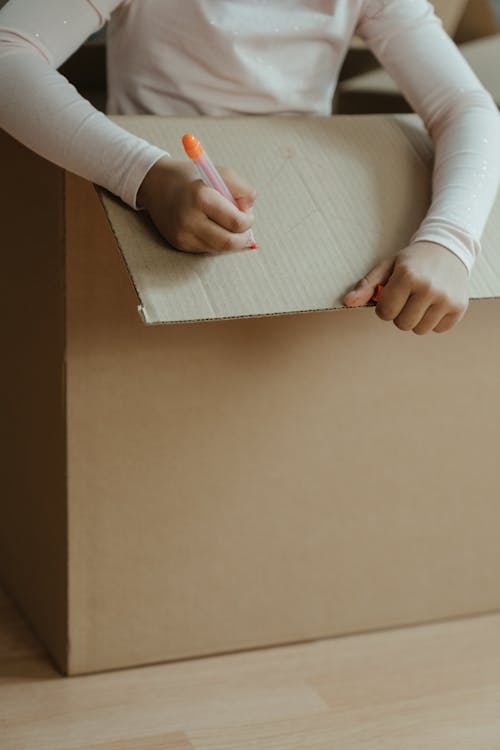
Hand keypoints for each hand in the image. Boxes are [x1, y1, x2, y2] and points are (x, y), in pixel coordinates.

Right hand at [137, 156, 255, 252]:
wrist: (156, 185)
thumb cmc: (192, 178)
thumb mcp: (219, 173)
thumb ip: (241, 189)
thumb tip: (249, 209)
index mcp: (201, 197)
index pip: (236, 222)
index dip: (248, 219)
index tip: (246, 212)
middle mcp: (190, 219)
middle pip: (229, 242)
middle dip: (242, 237)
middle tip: (243, 228)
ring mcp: (183, 234)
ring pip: (219, 249)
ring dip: (230, 239)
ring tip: (226, 223)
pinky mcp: (180, 244)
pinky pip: (207, 249)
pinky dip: (215, 240)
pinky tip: (210, 227)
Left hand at [343, 242, 469, 334]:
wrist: (448, 249)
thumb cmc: (413, 260)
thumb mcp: (387, 267)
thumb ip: (367, 285)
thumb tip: (347, 302)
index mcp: (408, 276)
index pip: (385, 313)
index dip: (385, 308)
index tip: (392, 296)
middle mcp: (428, 288)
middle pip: (402, 324)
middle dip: (400, 314)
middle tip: (407, 298)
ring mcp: (446, 299)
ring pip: (420, 330)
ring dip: (417, 319)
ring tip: (421, 300)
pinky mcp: (459, 307)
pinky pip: (438, 329)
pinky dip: (434, 320)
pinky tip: (435, 303)